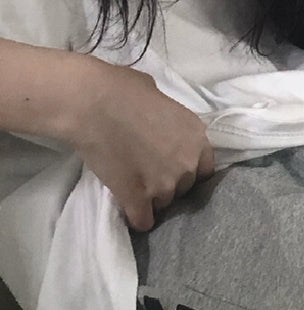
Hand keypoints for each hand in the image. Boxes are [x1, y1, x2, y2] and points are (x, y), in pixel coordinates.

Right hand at [67, 60, 214, 231]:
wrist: (92, 104)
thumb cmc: (122, 89)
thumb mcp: (160, 97)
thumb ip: (169, 116)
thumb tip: (160, 116)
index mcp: (197, 137)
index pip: (205, 169)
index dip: (188, 170)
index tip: (173, 168)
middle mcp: (187, 163)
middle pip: (185, 187)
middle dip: (170, 183)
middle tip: (148, 174)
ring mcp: (165, 184)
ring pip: (164, 203)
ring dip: (152, 198)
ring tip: (134, 187)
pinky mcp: (139, 198)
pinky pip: (143, 220)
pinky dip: (137, 218)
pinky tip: (131, 212)